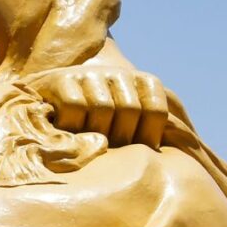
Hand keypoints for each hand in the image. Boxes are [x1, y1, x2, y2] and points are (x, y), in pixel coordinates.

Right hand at [26, 65, 167, 147]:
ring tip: (88, 140)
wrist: (47, 105)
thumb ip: (149, 134)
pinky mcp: (60, 79)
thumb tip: (180, 154)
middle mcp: (116, 72)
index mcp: (140, 82)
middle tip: (107, 148)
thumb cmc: (94, 127)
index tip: (135, 149)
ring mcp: (88, 74)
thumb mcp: (126, 127)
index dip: (148, 135)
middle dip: (119, 136)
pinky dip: (73, 124)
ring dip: (94, 131)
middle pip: (129, 109)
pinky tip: (67, 130)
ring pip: (102, 108)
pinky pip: (75, 106)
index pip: (155, 109)